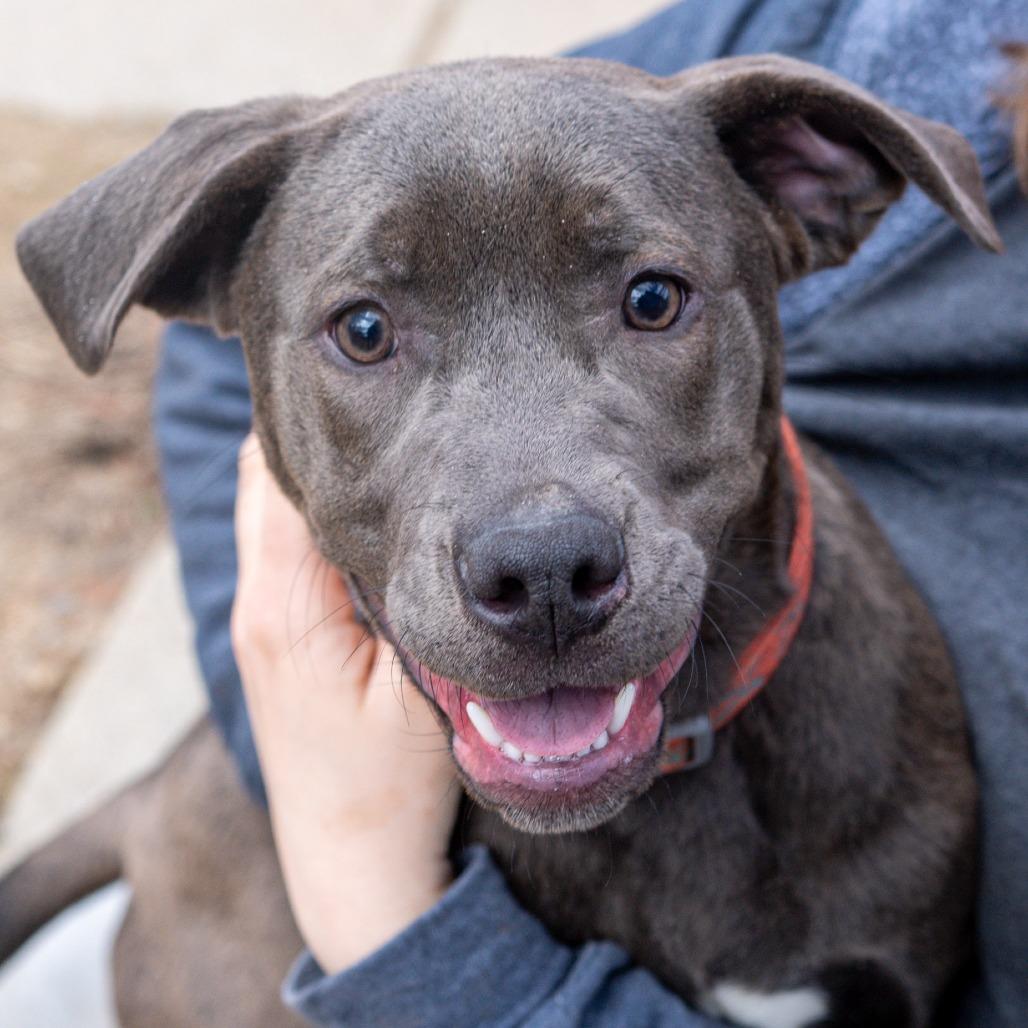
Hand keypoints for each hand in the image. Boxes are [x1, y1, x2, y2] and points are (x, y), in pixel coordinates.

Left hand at [231, 434, 458, 972]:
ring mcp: (260, 618)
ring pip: (268, 507)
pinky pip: (280, 544)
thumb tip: (452, 530)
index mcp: (289, 607)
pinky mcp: (275, 634)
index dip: (327, 423)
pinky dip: (310, 510)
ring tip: (379, 434)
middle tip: (385, 392)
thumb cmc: (388, 789)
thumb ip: (430, 610)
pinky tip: (365, 506)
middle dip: (315, 431)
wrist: (348, 863)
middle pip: (263, 477)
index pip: (285, 477)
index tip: (382, 383)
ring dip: (313, 469)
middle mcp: (259, 601)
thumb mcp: (425, 697)